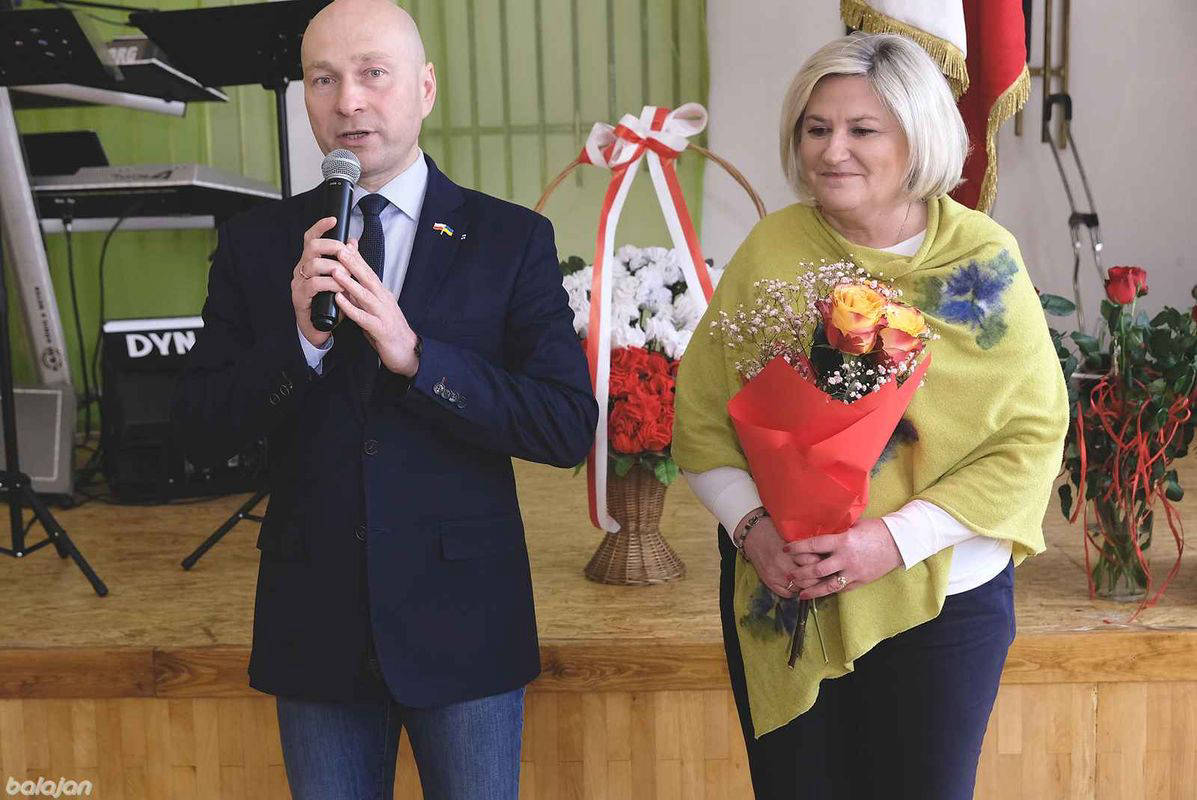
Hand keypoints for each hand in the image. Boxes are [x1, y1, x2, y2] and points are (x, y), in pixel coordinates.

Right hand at [292, 217, 348, 347]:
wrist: (320, 329)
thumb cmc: (331, 303)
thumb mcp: (341, 280)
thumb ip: (346, 261)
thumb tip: (353, 241)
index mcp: (310, 262)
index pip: (311, 238)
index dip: (321, 227)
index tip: (333, 219)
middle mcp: (301, 269)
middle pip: (311, 247)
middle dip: (332, 246)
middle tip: (346, 254)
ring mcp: (298, 283)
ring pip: (314, 264)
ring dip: (335, 268)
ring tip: (347, 276)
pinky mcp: (299, 297)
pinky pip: (314, 284)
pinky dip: (331, 284)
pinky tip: (340, 288)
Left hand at [330, 238, 420, 376]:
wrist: (408, 353)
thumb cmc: (389, 330)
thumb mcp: (375, 309)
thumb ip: (363, 296)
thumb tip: (348, 282)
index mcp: (382, 295)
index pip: (368, 273)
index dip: (357, 258)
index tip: (345, 243)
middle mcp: (384, 300)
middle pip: (367, 278)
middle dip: (353, 263)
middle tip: (339, 248)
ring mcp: (383, 314)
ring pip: (365, 295)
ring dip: (350, 282)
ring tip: (336, 271)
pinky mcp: (381, 330)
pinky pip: (363, 317)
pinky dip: (351, 308)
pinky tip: (340, 300)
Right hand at [738, 510, 820, 598]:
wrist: (752, 536)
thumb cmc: (774, 532)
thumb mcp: (792, 535)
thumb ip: (806, 546)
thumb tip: (824, 554)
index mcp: (790, 551)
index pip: (813, 563)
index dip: (822, 563)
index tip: (826, 562)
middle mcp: (782, 565)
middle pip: (807, 579)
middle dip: (817, 578)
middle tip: (823, 574)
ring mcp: (775, 575)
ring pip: (798, 588)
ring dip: (807, 586)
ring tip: (812, 580)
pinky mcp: (769, 582)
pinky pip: (787, 593)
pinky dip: (795, 591)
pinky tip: (798, 585)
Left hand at [783, 517, 901, 599]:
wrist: (899, 543)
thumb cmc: (876, 530)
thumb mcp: (854, 525)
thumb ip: (837, 529)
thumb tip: (819, 527)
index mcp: (843, 541)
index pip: (814, 545)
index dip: (797, 548)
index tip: (786, 548)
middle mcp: (845, 559)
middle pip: (816, 569)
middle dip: (800, 573)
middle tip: (788, 573)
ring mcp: (853, 572)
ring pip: (827, 585)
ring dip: (811, 589)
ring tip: (799, 592)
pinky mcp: (860, 581)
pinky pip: (840, 589)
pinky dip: (828, 592)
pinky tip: (818, 594)